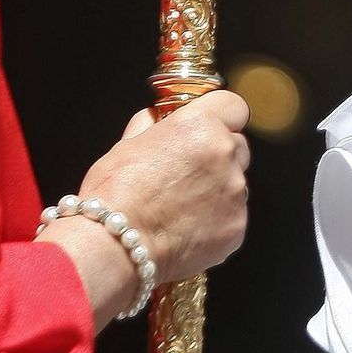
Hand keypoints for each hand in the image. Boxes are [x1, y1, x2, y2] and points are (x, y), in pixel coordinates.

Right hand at [43, 93, 250, 324]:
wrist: (115, 245)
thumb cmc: (114, 195)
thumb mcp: (126, 145)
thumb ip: (149, 126)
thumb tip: (154, 119)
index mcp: (199, 124)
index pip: (233, 107)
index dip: (221, 118)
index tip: (211, 129)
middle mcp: (224, 152)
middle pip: (237, 146)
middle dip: (219, 157)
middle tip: (188, 175)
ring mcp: (234, 190)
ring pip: (236, 183)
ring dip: (218, 190)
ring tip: (182, 207)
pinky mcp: (236, 224)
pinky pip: (232, 216)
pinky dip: (216, 222)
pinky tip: (187, 229)